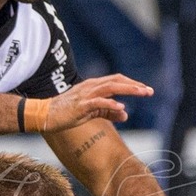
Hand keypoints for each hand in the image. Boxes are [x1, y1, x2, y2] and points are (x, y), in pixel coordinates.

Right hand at [39, 75, 153, 131]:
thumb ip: (108, 111)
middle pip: (117, 81)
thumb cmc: (67, 113)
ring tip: (142, 93)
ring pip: (111, 87)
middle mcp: (91, 86)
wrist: (45, 115)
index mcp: (94, 86)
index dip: (132, 84)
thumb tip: (126, 113)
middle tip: (150, 91)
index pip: (117, 80)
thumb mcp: (91, 112)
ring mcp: (86, 94)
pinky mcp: (81, 105)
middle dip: (135, 85)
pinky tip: (121, 106)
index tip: (146, 90)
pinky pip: (98, 102)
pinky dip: (110, 103)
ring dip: (128, 89)